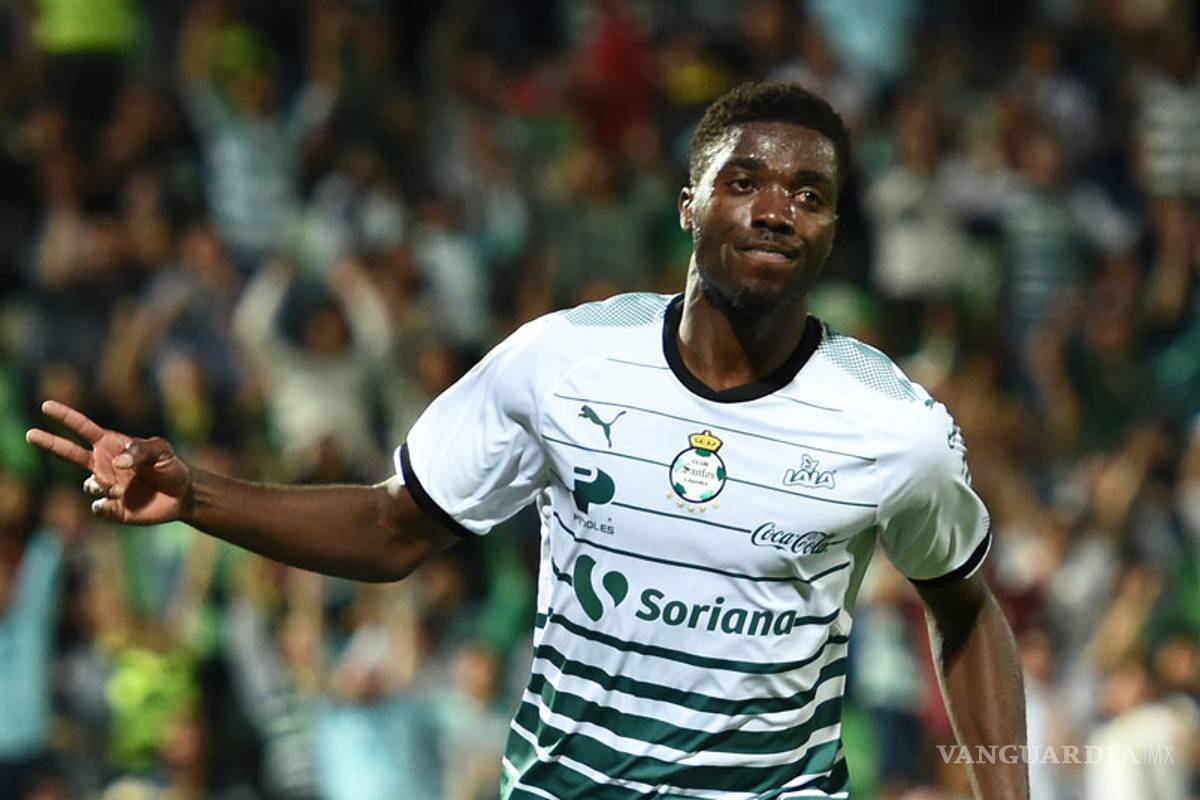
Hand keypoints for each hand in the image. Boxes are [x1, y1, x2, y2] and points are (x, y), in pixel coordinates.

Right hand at [26, 400, 191, 524]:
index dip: (65, 416)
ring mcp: (105, 485)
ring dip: (101, 485)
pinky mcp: (111, 508)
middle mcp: (102, 464)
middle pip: (68, 452)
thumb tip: (115, 462)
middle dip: (49, 443)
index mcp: (110, 445)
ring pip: (88, 485)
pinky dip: (104, 505)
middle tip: (30, 433)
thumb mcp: (161, 450)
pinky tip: (118, 501)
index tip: (46, 405)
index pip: (82, 428)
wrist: (181, 495)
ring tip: (120, 488)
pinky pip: (97, 507)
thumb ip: (140, 450)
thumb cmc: (170, 467)